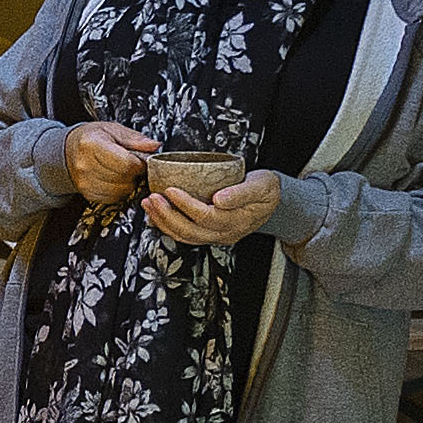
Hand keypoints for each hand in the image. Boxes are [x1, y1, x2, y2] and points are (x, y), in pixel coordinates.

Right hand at [65, 120, 156, 205]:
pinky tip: (116, 180)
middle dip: (134, 173)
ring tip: (124, 172)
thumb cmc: (93, 138)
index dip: (138, 163)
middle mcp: (85, 165)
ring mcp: (85, 182)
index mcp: (92, 144)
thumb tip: (153, 146)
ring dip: (128, 183)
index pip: (125, 162)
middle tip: (132, 165)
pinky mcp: (87, 194)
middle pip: (124, 178)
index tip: (140, 160)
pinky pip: (113, 198)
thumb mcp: (113, 130)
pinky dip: (119, 191)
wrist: (70, 151)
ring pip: (120, 190)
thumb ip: (135, 139)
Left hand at [145, 165, 283, 249]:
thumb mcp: (261, 185)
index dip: (186, 205)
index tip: (170, 189)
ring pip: (185, 237)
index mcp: (237, 221)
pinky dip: (168, 227)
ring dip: (163, 222)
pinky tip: (156, 215)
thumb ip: (241, 192)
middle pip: (191, 231)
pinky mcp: (210, 234)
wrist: (273, 202)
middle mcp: (225, 233)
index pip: (206, 216)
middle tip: (152, 198)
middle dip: (167, 216)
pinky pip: (186, 236)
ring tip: (149, 205)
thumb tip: (219, 199)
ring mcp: (217, 236)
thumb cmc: (266, 189)